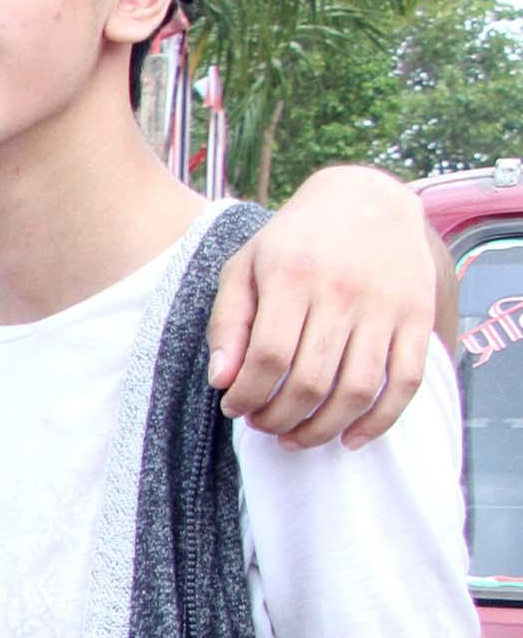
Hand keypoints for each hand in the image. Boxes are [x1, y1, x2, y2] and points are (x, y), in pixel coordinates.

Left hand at [208, 167, 433, 447]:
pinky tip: (350, 439)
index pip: (267, 358)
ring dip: (320, 428)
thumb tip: (220, 381)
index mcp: (292, 276)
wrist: (367, 199)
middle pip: (309, 382)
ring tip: (294, 436)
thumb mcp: (244, 268)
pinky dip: (379, 421)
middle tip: (261, 424)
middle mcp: (342, 292)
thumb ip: (226, 323)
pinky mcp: (418, 317)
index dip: (246, 396)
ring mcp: (385, 306)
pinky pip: (405, 381)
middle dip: (276, 419)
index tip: (234, 408)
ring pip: (355, 390)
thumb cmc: (294, 241)